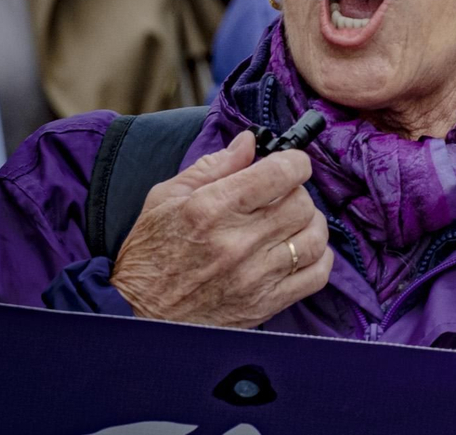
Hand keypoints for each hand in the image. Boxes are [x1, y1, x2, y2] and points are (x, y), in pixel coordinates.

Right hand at [110, 131, 332, 327]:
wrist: (136, 314)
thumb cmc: (150, 251)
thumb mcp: (167, 197)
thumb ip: (213, 166)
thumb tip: (250, 142)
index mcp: (212, 209)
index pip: (282, 173)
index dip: (294, 161)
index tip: (288, 163)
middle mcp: (237, 242)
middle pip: (302, 203)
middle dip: (297, 191)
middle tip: (281, 195)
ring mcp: (254, 277)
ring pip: (314, 237)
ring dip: (310, 224)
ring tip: (291, 222)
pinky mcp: (264, 304)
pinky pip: (316, 276)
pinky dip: (319, 258)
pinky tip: (300, 250)